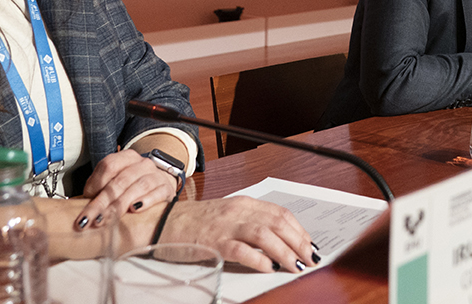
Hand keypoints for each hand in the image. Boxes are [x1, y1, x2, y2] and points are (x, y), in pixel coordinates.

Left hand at [79, 149, 178, 227]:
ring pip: (137, 186)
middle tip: (91, 219)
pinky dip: (146, 201)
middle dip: (102, 202)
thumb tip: (78, 205)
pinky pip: (157, 193)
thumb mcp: (114, 182)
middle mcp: (142, 164)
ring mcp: (156, 175)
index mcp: (126, 157)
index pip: (108, 166)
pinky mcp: (167, 189)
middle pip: (120, 181)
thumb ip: (99, 190)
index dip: (96, 183)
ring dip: (120, 205)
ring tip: (107, 219)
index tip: (85, 200)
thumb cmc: (132, 186)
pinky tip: (135, 209)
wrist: (161, 183)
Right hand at [164, 196, 316, 272]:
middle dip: (298, 242)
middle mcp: (237, 211)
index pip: (279, 213)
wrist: (161, 222)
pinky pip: (240, 250)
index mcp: (243, 203)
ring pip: (264, 235)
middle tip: (310, 258)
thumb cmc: (194, 223)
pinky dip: (257, 259)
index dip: (299, 229)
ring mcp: (225, 226)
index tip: (310, 244)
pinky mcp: (213, 242)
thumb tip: (278, 240)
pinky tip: (268, 268)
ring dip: (284, 251)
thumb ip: (250, 223)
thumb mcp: (227, 216)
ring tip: (294, 265)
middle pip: (277, 223)